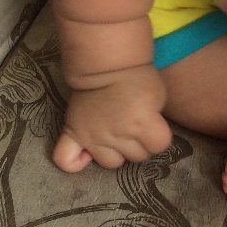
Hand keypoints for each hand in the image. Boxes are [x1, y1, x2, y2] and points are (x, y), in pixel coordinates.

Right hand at [53, 65, 171, 171]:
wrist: (107, 63)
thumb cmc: (137, 77)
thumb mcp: (158, 97)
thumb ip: (156, 121)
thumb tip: (149, 136)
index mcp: (143, 123)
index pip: (160, 145)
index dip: (159, 135)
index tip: (154, 124)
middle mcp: (119, 135)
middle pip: (137, 157)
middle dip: (140, 143)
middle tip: (135, 125)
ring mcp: (94, 137)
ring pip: (111, 163)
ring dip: (116, 151)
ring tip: (115, 134)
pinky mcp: (74, 134)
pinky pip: (66, 160)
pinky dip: (75, 163)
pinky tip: (85, 153)